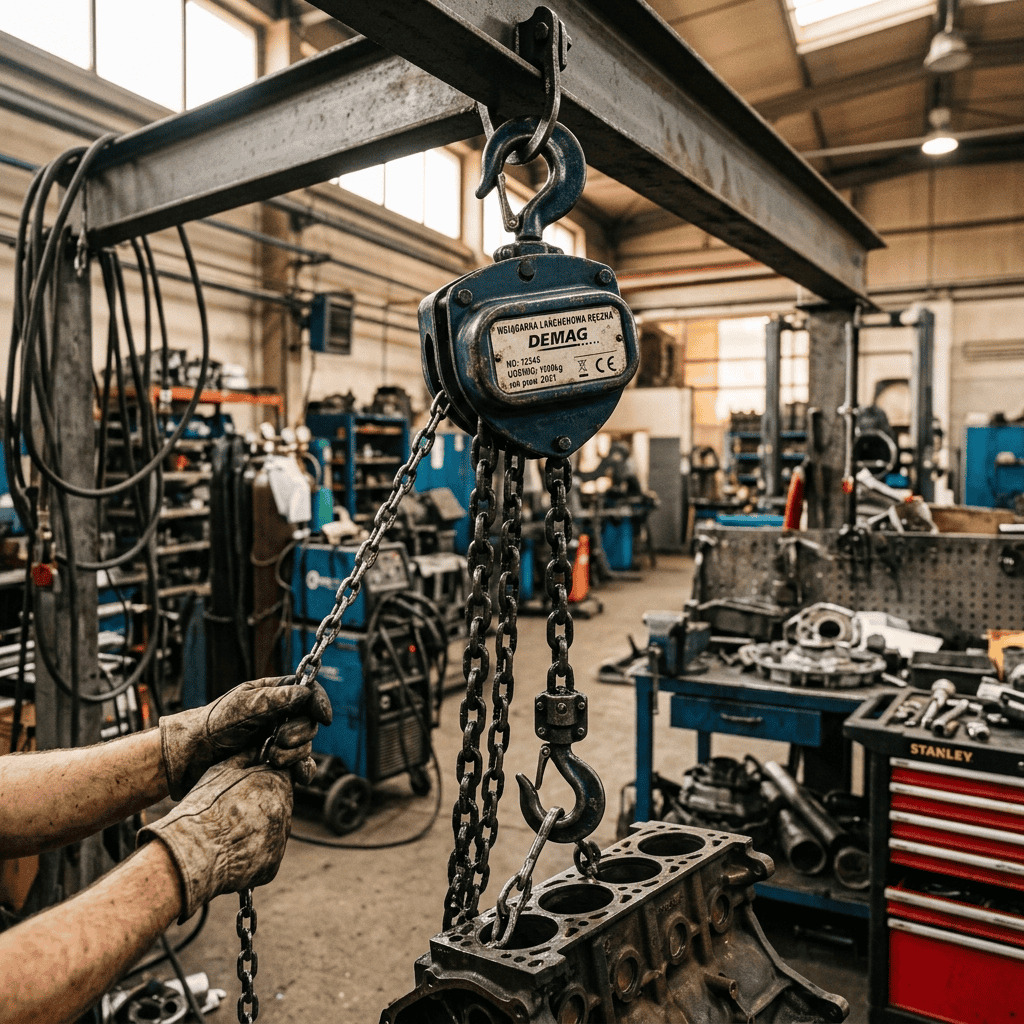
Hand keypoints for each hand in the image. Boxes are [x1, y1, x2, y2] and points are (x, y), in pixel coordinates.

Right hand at [138, 755, 292, 920]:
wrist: (192, 853)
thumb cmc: (203, 809)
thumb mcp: (222, 771)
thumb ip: (247, 757)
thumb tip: (260, 747)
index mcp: (276, 784)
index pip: (282, 778)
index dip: (264, 783)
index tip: (249, 790)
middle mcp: (285, 812)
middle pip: (279, 806)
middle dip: (262, 808)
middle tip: (234, 815)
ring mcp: (280, 842)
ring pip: (273, 832)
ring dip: (258, 832)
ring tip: (228, 836)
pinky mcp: (272, 867)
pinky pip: (266, 857)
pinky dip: (253, 855)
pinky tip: (230, 854)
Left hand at [160, 676, 331, 797]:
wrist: (192, 757)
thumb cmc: (213, 724)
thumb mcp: (243, 706)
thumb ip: (276, 700)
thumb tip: (305, 693)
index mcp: (275, 694)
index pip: (309, 693)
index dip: (319, 703)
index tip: (323, 717)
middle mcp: (281, 716)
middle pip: (310, 722)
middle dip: (298, 732)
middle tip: (277, 738)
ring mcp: (280, 741)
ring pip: (307, 745)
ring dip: (293, 753)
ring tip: (269, 756)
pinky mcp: (277, 764)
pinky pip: (301, 767)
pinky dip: (303, 770)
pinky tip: (297, 774)